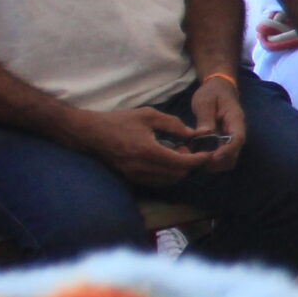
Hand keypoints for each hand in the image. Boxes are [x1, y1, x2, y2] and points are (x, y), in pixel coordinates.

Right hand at [68, 106, 211, 186]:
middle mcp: (143, 168)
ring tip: (175, 152)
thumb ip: (173, 124)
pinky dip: (166, 173)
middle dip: (188, 164)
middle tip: (187, 148)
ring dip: (178, 170)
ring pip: (168, 180)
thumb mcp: (148, 115)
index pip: (182, 163)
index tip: (207, 154)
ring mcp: (135, 175)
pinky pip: (156, 181)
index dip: (198, 159)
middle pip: (178, 174)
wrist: (89, 133)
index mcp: (149, 151)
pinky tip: (164, 159)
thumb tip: (192, 134)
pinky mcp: (130, 178)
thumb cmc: (119, 121)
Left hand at [185, 74, 247, 170]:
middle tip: (196, 159)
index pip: (237, 139)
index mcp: (235, 120)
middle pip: (233, 155)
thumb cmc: (212, 92)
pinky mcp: (223, 142)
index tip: (211, 157)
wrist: (219, 88)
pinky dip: (210, 161)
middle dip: (216, 162)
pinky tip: (197, 155)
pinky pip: (220, 157)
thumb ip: (205, 118)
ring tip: (194, 158)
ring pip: (227, 160)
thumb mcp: (205, 101)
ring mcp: (230, 139)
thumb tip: (204, 135)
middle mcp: (236, 133)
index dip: (226, 151)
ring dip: (213, 164)